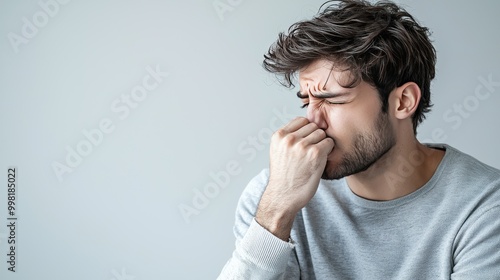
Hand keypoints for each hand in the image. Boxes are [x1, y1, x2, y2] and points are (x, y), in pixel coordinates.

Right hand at [256, 117, 333, 239]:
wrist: (283, 197)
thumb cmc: (283, 177)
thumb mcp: (278, 152)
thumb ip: (288, 138)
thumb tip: (307, 125)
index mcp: (278, 136)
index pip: (301, 120)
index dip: (306, 131)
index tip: (306, 142)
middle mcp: (289, 138)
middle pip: (313, 125)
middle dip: (314, 137)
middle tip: (310, 152)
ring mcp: (302, 145)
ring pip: (321, 133)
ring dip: (322, 144)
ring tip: (314, 158)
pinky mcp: (315, 154)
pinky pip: (329, 143)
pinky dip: (328, 151)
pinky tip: (320, 161)